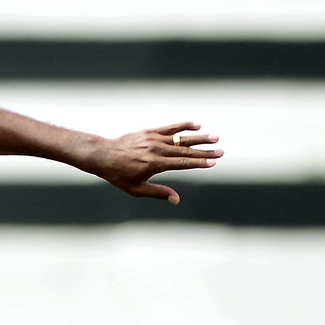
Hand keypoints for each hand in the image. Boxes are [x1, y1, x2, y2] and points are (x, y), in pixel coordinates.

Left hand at [67, 122, 221, 203]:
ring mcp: (153, 139)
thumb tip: (176, 200)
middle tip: (222, 151)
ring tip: (215, 137)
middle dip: (205, 152)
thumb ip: (158, 193)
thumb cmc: (118, 175)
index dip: (199, 163)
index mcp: (154, 164)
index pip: (182, 163)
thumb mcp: (136, 189)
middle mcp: (156, 149)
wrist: (103, 155)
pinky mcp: (149, 132)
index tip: (213, 163)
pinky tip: (196, 125)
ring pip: (180, 138)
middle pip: (185, 151)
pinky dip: (183, 126)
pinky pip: (169, 128)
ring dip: (199, 138)